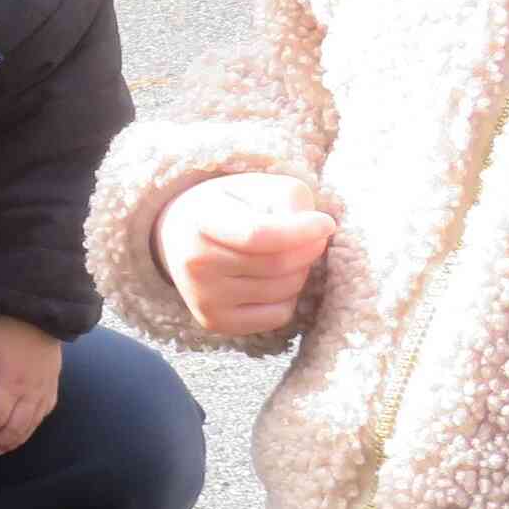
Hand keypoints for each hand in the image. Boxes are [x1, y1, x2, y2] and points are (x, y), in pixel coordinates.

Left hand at [0, 315, 60, 452]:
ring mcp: (45, 393)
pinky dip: (30, 429)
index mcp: (11, 384)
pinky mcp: (53, 389)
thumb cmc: (8, 329)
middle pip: (14, 429)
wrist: (40, 315)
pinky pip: (43, 417)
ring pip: (31, 427)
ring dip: (13, 441)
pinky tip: (20, 432)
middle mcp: (31, 393)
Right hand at [155, 172, 335, 336]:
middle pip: (277, 265)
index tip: (327, 224)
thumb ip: (289, 199)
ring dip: (300, 272)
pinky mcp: (214, 322)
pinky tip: (274, 280)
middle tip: (311, 238)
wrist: (181, 234)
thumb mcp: (257, 186)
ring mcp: (203, 297)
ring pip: (282, 291)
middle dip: (308, 250)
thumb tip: (313, 234)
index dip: (302, 231)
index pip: (259, 235)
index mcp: (201, 221)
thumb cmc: (231, 206)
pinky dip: (288, 298)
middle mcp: (196, 263)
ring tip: (288, 256)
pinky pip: (277, 316)